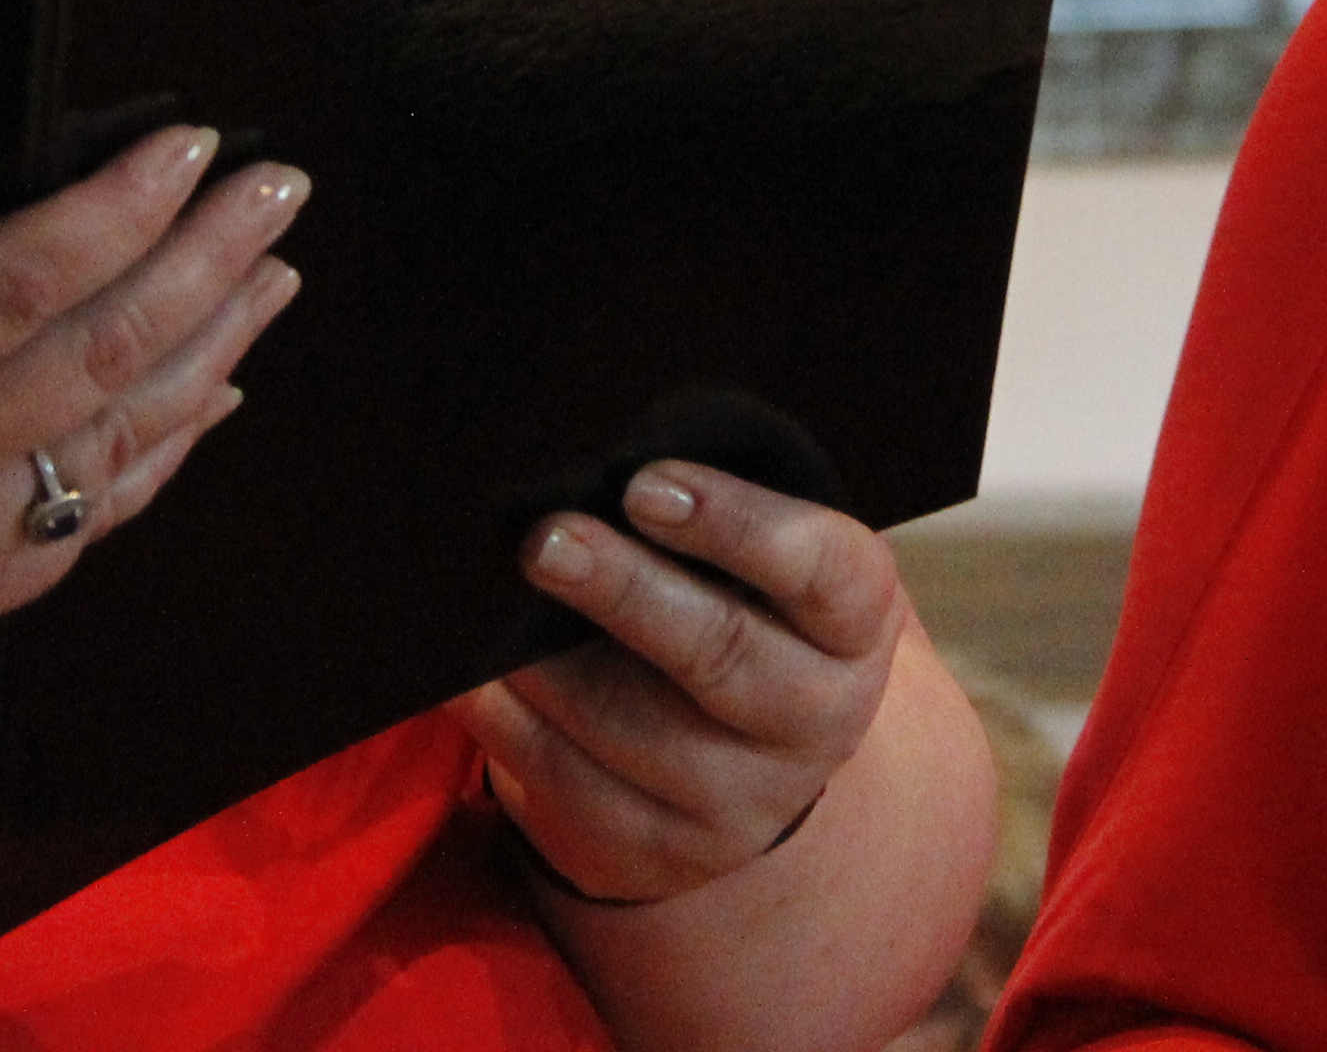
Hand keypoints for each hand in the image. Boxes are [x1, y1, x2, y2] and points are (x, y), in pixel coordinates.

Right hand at [0, 100, 306, 746]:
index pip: (10, 285)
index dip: (115, 215)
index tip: (191, 148)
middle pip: (95, 364)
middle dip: (202, 268)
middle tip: (280, 189)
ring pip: (107, 454)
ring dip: (206, 360)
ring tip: (273, 276)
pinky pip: (72, 537)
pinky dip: (153, 470)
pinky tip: (200, 409)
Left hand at [462, 459, 904, 910]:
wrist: (735, 758)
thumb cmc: (734, 605)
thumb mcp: (754, 561)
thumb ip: (702, 516)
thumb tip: (590, 477)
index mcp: (852, 625)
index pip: (822, 570)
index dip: (736, 524)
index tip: (643, 485)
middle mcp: (813, 720)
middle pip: (722, 654)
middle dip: (623, 591)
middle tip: (545, 540)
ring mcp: (739, 802)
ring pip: (628, 728)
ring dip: (545, 661)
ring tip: (491, 605)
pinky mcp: (658, 850)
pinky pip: (565, 783)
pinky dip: (507, 718)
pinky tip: (474, 670)